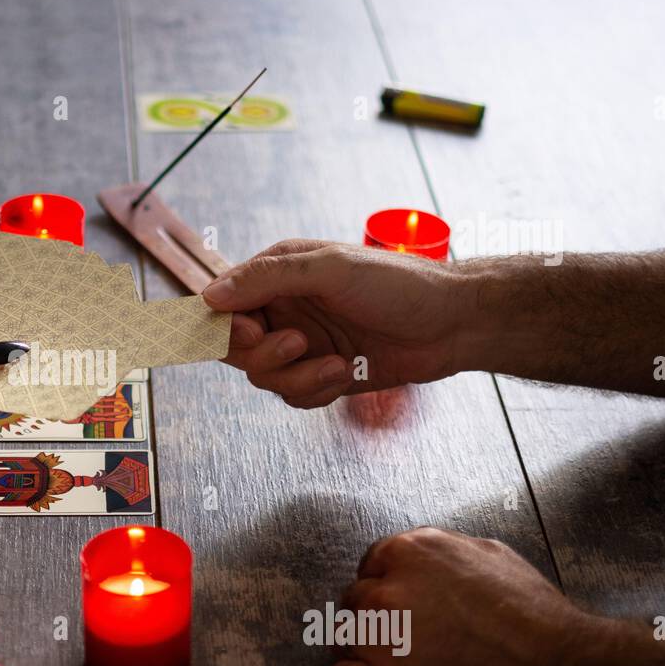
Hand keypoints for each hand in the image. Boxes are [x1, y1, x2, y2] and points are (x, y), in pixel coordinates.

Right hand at [203, 240, 466, 407]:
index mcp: (278, 275)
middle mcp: (284, 310)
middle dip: (263, 355)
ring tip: (334, 362)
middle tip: (296, 344)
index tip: (250, 333)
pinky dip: (316, 390)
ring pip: (264, 378)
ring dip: (297, 377)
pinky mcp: (321, 375)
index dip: (225, 326)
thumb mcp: (331, 268)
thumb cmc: (401, 284)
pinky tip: (346, 372)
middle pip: (236, 348)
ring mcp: (302, 344)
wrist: (453, 324)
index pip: (224, 304)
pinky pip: (292, 396)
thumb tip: (211, 295)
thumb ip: (269, 277)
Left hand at [330, 527, 608, 665]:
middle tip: (408, 642)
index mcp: (411, 552)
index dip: (386, 590)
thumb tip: (415, 558)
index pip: (368, 568)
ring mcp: (385, 638)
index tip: (404, 609)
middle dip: (376, 621)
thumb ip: (440, 553)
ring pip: (345, 640)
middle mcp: (389, 590)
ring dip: (367, 653)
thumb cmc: (536, 615)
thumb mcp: (490, 554)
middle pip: (353, 604)